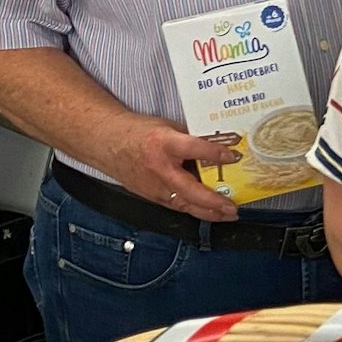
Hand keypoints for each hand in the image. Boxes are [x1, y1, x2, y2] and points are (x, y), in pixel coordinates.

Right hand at [89, 112, 241, 221]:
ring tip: (227, 214)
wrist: (107, 143)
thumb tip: (219, 143)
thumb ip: (192, 137)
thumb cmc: (138, 132)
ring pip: (184, 205)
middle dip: (214, 201)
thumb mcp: (168, 127)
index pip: (193, 149)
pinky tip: (209, 212)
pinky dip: (194, 210)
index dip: (215, 154)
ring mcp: (153, 187)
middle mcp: (159, 169)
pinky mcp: (151, 197)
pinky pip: (177, 205)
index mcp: (162, 144)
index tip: (233, 156)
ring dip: (208, 212)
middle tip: (232, 206)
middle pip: (190, 190)